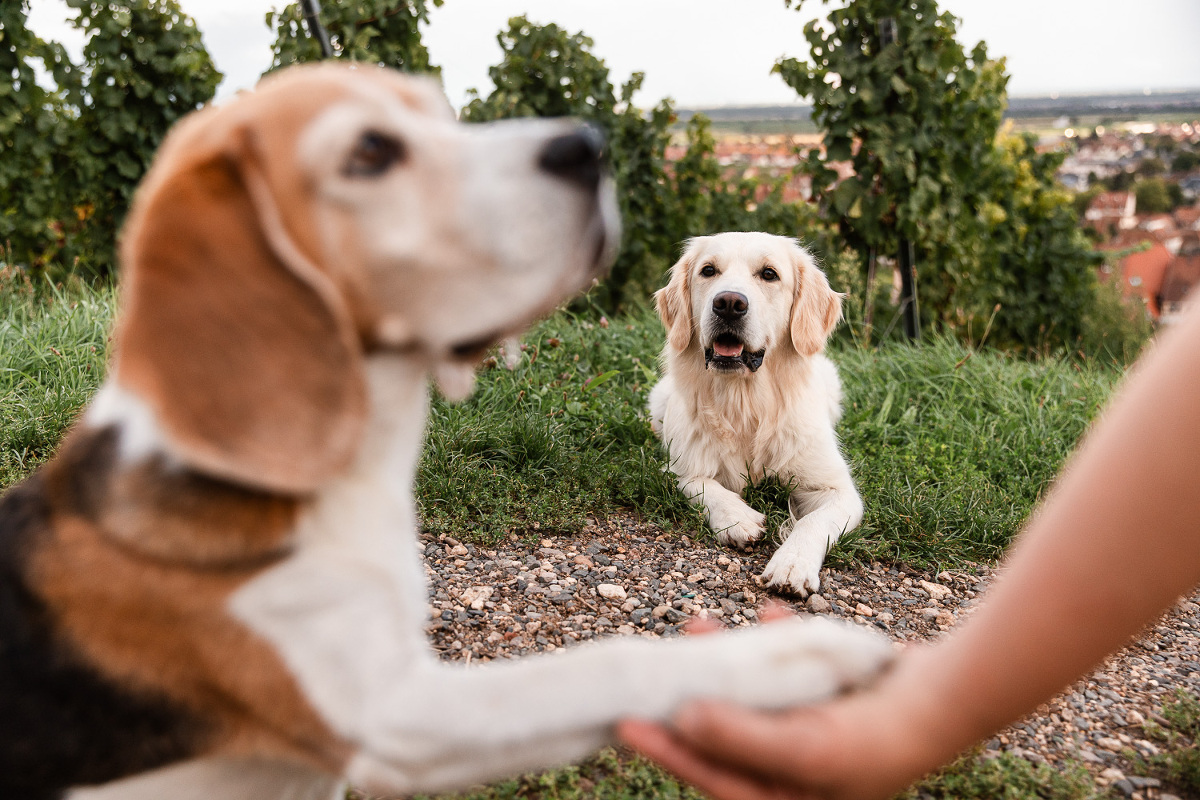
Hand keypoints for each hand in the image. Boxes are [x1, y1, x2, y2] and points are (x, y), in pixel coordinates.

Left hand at [619, 642, 951, 799]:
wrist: (942, 699)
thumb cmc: (876, 737)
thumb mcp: (804, 746)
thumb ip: (741, 738)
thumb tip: (683, 722)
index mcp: (779, 798)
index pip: (709, 777)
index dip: (666, 751)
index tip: (626, 723)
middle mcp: (785, 769)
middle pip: (721, 734)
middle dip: (692, 695)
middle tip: (653, 669)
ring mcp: (801, 730)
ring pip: (746, 695)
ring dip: (725, 660)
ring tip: (700, 625)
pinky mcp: (817, 696)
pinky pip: (782, 669)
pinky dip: (774, 644)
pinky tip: (769, 616)